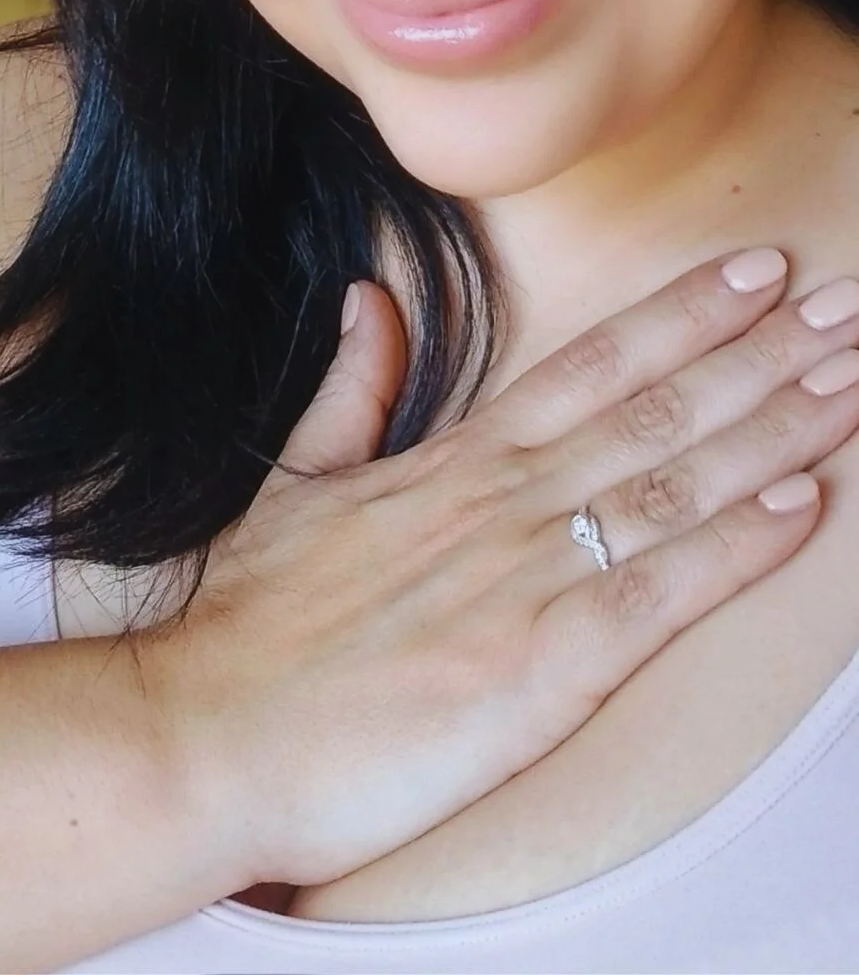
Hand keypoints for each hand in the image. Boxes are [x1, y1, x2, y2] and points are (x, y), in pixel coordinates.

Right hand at [140, 249, 858, 890]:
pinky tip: (804, 508)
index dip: (682, 317)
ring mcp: (524, 579)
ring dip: (778, 430)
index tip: (757, 273)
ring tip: (854, 382)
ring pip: (675, 484)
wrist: (207, 730)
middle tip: (851, 306)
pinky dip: (736, 547)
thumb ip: (352, 389)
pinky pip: (658, 595)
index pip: (591, 368)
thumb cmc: (251, 624)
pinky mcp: (537, 668)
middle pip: (659, 411)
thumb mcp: (299, 482)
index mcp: (454, 464)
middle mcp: (502, 502)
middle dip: (765, 356)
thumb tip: (371, 301)